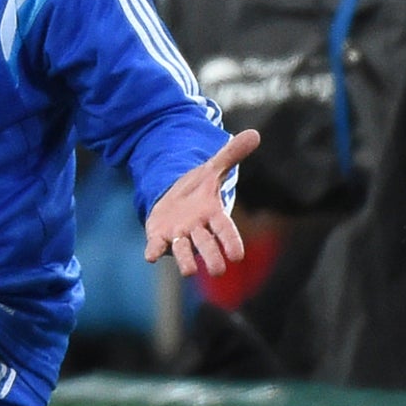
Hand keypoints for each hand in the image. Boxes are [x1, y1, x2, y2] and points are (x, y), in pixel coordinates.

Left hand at [143, 129, 259, 277]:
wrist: (172, 200)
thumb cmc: (198, 190)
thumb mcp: (212, 169)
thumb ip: (231, 154)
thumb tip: (255, 133)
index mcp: (212, 214)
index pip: (225, 230)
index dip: (231, 242)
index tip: (237, 256)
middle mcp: (197, 229)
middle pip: (206, 245)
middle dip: (212, 257)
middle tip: (219, 271)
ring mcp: (178, 235)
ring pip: (184, 251)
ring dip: (185, 260)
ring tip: (189, 271)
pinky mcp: (160, 237)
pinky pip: (157, 247)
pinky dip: (154, 251)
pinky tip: (151, 255)